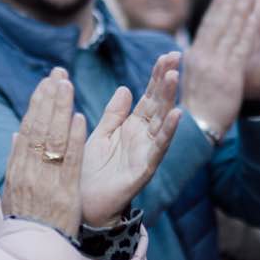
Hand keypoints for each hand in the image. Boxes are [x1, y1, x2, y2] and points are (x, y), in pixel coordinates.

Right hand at [2, 68, 87, 237]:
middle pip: (39, 128)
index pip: (28, 129)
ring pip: (53, 139)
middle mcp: (29, 171)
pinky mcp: (64, 193)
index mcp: (17, 169)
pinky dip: (74, 139)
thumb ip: (16, 161)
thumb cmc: (25, 221)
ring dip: (60, 110)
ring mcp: (46, 181)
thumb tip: (16, 134)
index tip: (46, 83)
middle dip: (49, 99)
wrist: (32, 251)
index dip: (37, 104)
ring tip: (68, 86)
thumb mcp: (12, 191)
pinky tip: (80, 118)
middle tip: (58, 74)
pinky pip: (69, 161)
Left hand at [80, 52, 182, 225]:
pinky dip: (167, 131)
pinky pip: (158, 148)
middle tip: (175, 56)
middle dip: (166, 80)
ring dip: (169, 99)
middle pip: (157, 104)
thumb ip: (114, 114)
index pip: (148, 96)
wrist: (84, 205)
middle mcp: (142, 137)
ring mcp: (145, 152)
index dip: (156, 76)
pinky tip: (176, 115)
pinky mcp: (143, 169)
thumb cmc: (90, 171)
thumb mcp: (100, 135)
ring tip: (174, 77)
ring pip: (161, 121)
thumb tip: (126, 88)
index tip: (166, 55)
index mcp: (131, 127)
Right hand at [181, 0, 257, 139]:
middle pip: (220, 22)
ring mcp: (216, 64)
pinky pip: (240, 48)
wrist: (196, 130)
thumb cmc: (192, 108)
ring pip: (231, 30)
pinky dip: (247, 31)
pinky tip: (255, 17)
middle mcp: (203, 56)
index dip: (218, 6)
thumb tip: (176, 52)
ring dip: (242, 8)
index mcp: (193, 56)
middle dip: (232, 0)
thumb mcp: (186, 81)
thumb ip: (187, 64)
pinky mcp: (229, 75)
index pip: (207, 26)